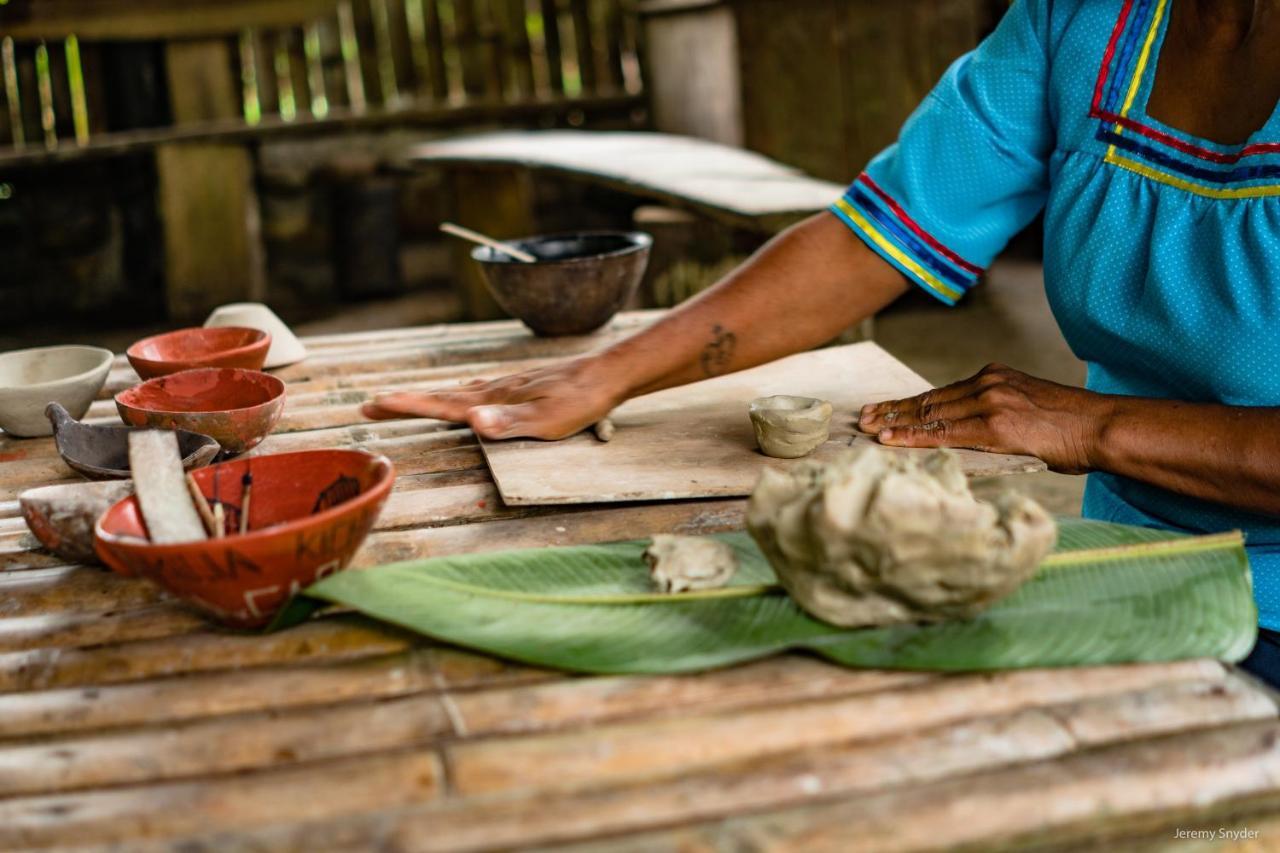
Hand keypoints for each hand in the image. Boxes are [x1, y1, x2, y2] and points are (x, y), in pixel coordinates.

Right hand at [361, 356, 624, 439]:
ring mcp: (506, 385)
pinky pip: (477, 391)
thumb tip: (473, 420)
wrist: (606, 375)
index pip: (439, 404)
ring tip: (406, 401)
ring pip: (456, 392)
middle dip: (405, 402)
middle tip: (370, 404)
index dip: (405, 406)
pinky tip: (464, 396)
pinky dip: (457, 394)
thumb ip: (508, 423)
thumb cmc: (578, 402)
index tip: (372, 403)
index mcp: (492, 400)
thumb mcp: (545, 421)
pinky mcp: (520, 385)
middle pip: (439, 396)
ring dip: (428, 397)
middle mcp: (493, 389)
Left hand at [857, 364, 1110, 473]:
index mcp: (994, 378)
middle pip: (929, 400)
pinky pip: (945, 432)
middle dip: (893, 410)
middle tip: (864, 418)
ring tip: (869, 430)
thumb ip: (997, 418)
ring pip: (931, 414)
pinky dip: (913, 436)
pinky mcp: (996, 425)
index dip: (908, 404)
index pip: (941, 393)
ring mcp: (991, 402)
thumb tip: (971, 438)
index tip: (882, 409)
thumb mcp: (1028, 413)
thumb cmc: (1071, 429)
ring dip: (895, 423)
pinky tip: (891, 440)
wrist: (1102, 427)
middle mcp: (988, 384)